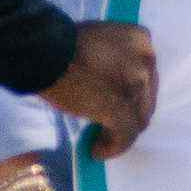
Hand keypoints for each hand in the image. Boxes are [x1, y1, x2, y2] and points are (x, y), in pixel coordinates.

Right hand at [33, 20, 156, 155]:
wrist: (43, 52)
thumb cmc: (62, 45)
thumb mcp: (100, 41)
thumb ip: (116, 58)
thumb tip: (113, 84)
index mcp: (141, 39)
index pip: (146, 74)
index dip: (135, 92)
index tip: (122, 101)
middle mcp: (146, 60)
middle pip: (145, 97)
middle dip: (131, 112)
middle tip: (112, 124)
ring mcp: (136, 84)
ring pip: (138, 118)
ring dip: (121, 131)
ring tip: (101, 140)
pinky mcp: (120, 108)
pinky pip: (125, 135)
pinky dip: (114, 147)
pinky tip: (97, 151)